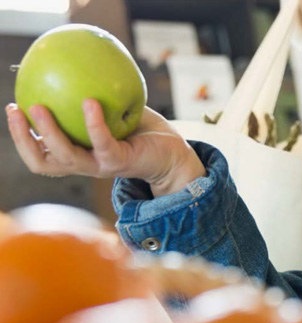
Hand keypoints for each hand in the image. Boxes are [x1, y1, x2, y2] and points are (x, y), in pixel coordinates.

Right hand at [6, 99, 205, 196]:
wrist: (173, 153)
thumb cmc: (141, 130)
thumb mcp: (113, 111)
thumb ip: (93, 96)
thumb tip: (72, 65)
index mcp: (78, 155)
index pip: (41, 155)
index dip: (22, 138)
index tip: (12, 109)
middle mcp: (85, 165)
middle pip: (44, 162)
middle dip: (24, 140)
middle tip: (15, 110)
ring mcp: (101, 166)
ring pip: (66, 156)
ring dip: (49, 132)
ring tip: (38, 106)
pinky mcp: (120, 161)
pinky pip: (102, 142)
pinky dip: (93, 122)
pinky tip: (89, 101)